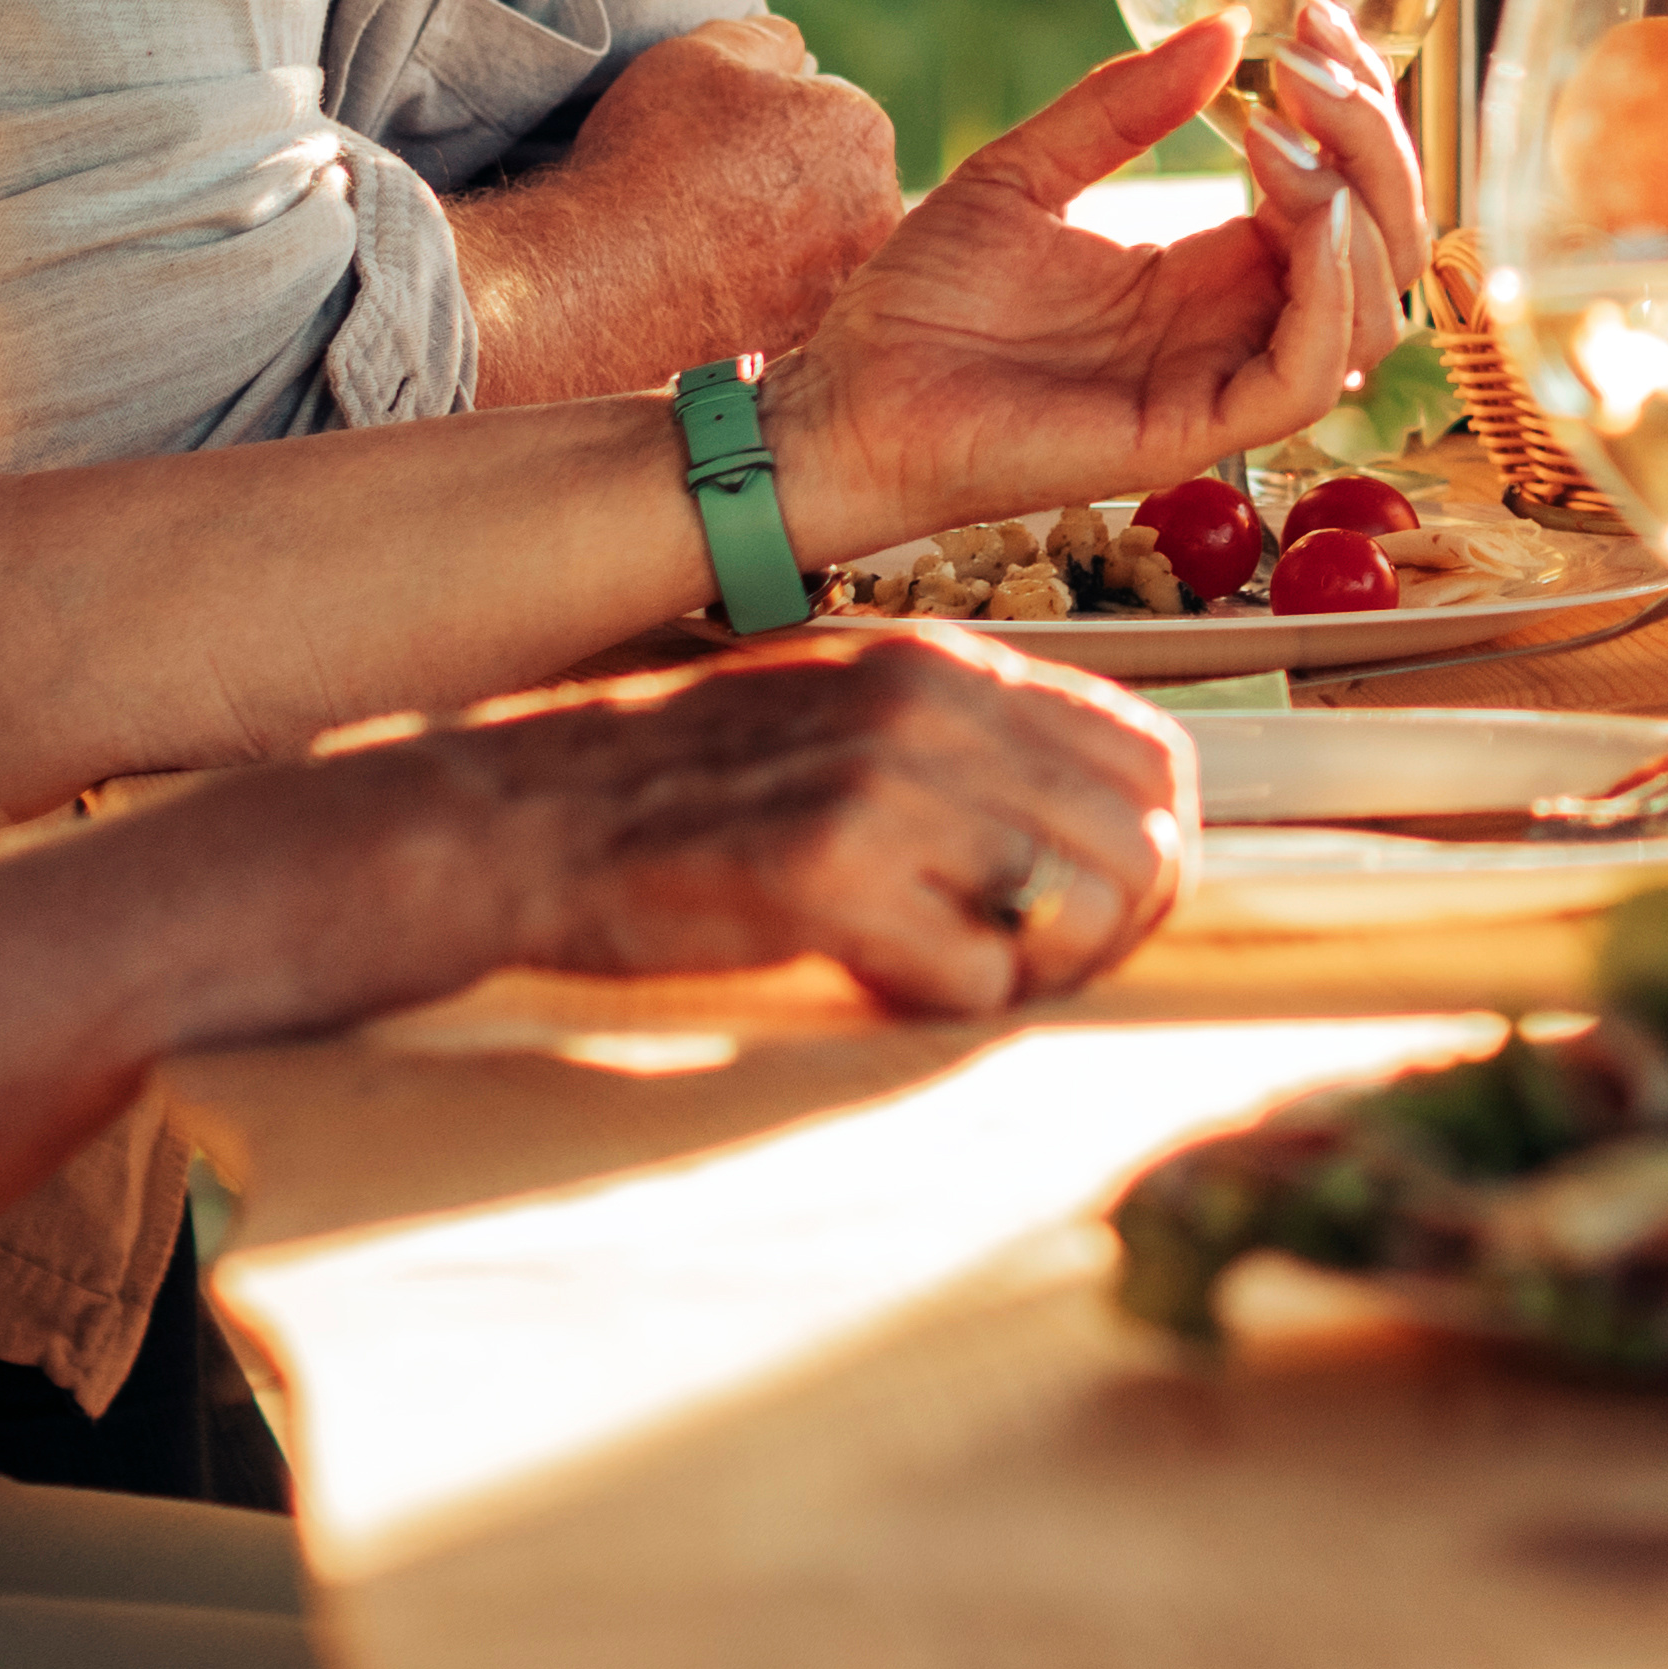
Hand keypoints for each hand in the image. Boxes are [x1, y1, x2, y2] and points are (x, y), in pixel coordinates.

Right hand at [399, 624, 1206, 1018]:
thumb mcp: (841, 714)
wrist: (515, 816)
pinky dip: (947, 1003)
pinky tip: (878, 983)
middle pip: (1140, 845)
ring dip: (1039, 972)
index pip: (1152, 756)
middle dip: (1111, 930)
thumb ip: (968, 750)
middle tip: (1028, 968)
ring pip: (1081, 910)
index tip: (1089, 906)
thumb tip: (1106, 828)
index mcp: (946, 664)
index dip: (1147, 850)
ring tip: (957, 974)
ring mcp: (881, 784)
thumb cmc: (677, 785)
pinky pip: (977, 977)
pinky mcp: (824, 872)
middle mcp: (931, 707)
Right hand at [461, 11, 909, 396]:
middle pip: (835, 176)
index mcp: (863, 129)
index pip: (828, 104)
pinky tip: (705, 281)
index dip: (768, 110)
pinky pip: (788, 299)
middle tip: (709, 186)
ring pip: (815, 240)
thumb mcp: (704, 51)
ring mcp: (844, 283)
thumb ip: (768, 39)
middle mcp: (877, 211)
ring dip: (777, 234)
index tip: (720, 132)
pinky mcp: (807, 338)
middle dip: (788, 174)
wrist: (598, 280)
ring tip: (704, 236)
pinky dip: (758, 289)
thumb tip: (796, 56)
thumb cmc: (649, 154)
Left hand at [773, 0, 1432, 559]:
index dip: (1350, 112)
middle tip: (1314, 61)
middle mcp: (1230, 331)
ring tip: (1284, 131)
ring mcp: (1217, 385)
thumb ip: (1123, 106)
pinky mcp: (1188, 432)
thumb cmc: (918, 304)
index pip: (1340, 200)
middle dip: (1375, 144)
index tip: (1313, 20)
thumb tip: (1228, 25)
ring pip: (1370, 312)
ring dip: (1359, 205)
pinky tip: (1295, 202)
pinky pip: (1304, 374)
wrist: (840, 399)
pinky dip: (1330, 287)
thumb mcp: (1026, 171)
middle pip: (1381, 250)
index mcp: (1206, 276)